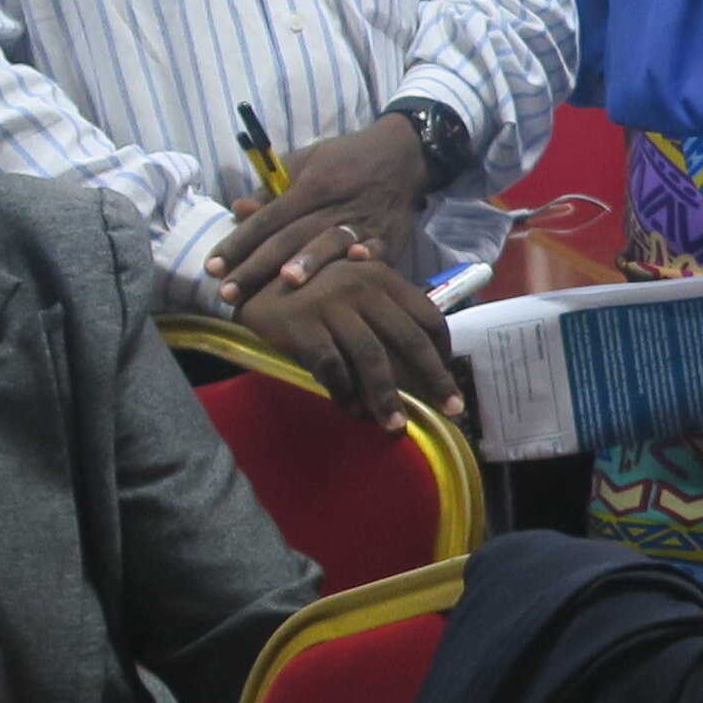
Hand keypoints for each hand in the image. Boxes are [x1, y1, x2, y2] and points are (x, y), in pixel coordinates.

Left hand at [211, 120, 434, 305]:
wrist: (400, 154)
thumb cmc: (343, 161)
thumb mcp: (305, 162)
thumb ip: (271, 190)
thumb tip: (236, 209)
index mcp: (309, 186)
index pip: (266, 219)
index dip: (239, 242)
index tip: (212, 267)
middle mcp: (332, 204)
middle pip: (290, 237)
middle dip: (258, 266)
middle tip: (229, 293)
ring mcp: (362, 220)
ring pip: (331, 241)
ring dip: (310, 260)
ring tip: (287, 282)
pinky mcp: (389, 234)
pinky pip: (379, 246)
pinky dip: (370, 253)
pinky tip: (357, 262)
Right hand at [237, 223, 462, 422]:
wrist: (250, 281)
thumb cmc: (310, 290)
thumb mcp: (352, 288)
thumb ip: (383, 312)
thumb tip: (420, 358)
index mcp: (381, 276)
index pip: (427, 315)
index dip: (442, 351)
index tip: (449, 378)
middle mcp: (362, 286)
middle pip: (409, 339)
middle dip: (434, 378)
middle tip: (451, 409)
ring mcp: (331, 304)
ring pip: (372, 359)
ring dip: (387, 398)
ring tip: (396, 426)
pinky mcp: (303, 325)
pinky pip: (332, 368)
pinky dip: (344, 393)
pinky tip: (351, 411)